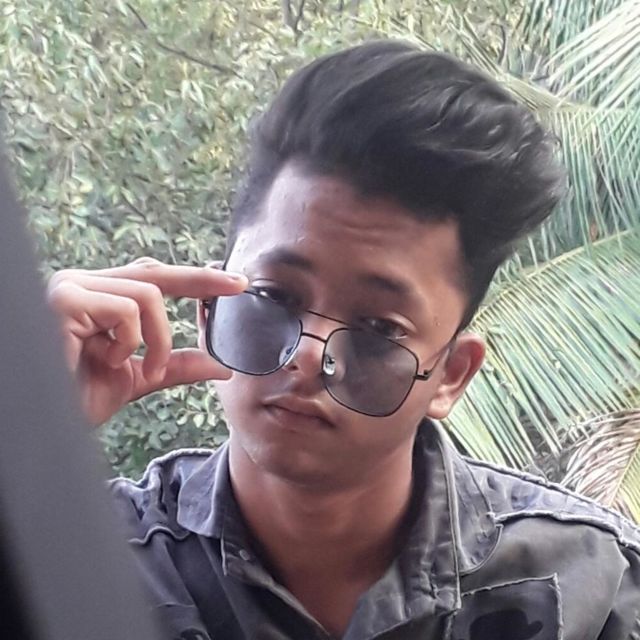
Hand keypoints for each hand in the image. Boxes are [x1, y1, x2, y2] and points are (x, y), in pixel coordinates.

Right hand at [47, 257, 246, 425]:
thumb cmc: (77, 397)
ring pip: (148, 295)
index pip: (153, 278)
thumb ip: (174, 365)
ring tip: (144, 368)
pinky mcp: (65, 299)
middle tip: (238, 286)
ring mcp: (72, 287)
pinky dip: (131, 342)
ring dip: (158, 340)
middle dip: (202, 280)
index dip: (195, 278)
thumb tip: (220, 366)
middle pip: (155, 273)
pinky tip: (108, 359)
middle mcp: (83, 284)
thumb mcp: (137, 378)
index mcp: (97, 297)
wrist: (44, 422)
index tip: (235, 282)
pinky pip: (126, 310)